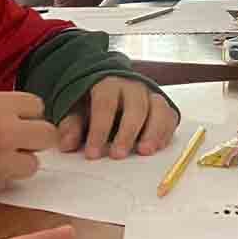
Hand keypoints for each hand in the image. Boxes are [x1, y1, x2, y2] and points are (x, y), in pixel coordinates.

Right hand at [0, 92, 60, 192]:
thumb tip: (16, 119)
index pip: (37, 105)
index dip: (28, 115)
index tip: (18, 121)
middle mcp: (5, 130)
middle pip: (47, 134)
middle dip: (35, 141)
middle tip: (18, 145)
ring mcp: (1, 159)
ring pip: (33, 164)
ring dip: (20, 165)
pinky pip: (11, 183)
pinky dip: (3, 181)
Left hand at [56, 78, 179, 159]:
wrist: (109, 86)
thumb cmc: (91, 102)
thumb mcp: (76, 109)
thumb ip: (71, 125)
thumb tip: (67, 145)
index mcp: (108, 83)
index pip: (105, 104)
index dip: (99, 130)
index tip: (92, 154)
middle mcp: (133, 86)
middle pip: (136, 106)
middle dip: (128, 132)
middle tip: (118, 155)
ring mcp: (151, 95)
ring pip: (159, 109)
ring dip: (154, 131)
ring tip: (145, 151)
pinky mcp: (163, 106)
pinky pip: (170, 117)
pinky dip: (166, 132)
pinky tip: (157, 147)